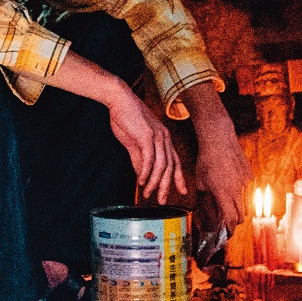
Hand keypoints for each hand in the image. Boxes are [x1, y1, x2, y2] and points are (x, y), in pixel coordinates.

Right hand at [107, 86, 184, 203]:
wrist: (119, 99)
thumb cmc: (126, 118)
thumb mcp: (134, 142)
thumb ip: (139, 159)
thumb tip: (142, 176)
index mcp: (164, 138)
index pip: (175, 161)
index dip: (179, 178)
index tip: (182, 191)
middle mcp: (164, 138)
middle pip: (171, 166)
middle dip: (167, 186)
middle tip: (162, 200)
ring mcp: (157, 136)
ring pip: (161, 165)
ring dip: (155, 182)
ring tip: (148, 194)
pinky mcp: (147, 136)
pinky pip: (149, 159)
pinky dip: (146, 172)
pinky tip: (141, 181)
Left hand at [184, 84, 247, 233]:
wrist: (219, 139)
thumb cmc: (206, 161)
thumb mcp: (201, 184)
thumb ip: (205, 203)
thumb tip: (207, 219)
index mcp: (223, 193)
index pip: (231, 219)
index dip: (229, 230)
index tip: (224, 234)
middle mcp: (237, 190)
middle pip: (241, 216)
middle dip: (233, 221)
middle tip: (225, 222)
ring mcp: (246, 183)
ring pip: (245, 205)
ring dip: (237, 209)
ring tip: (226, 203)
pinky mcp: (250, 176)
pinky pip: (247, 192)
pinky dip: (240, 195)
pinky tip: (230, 185)